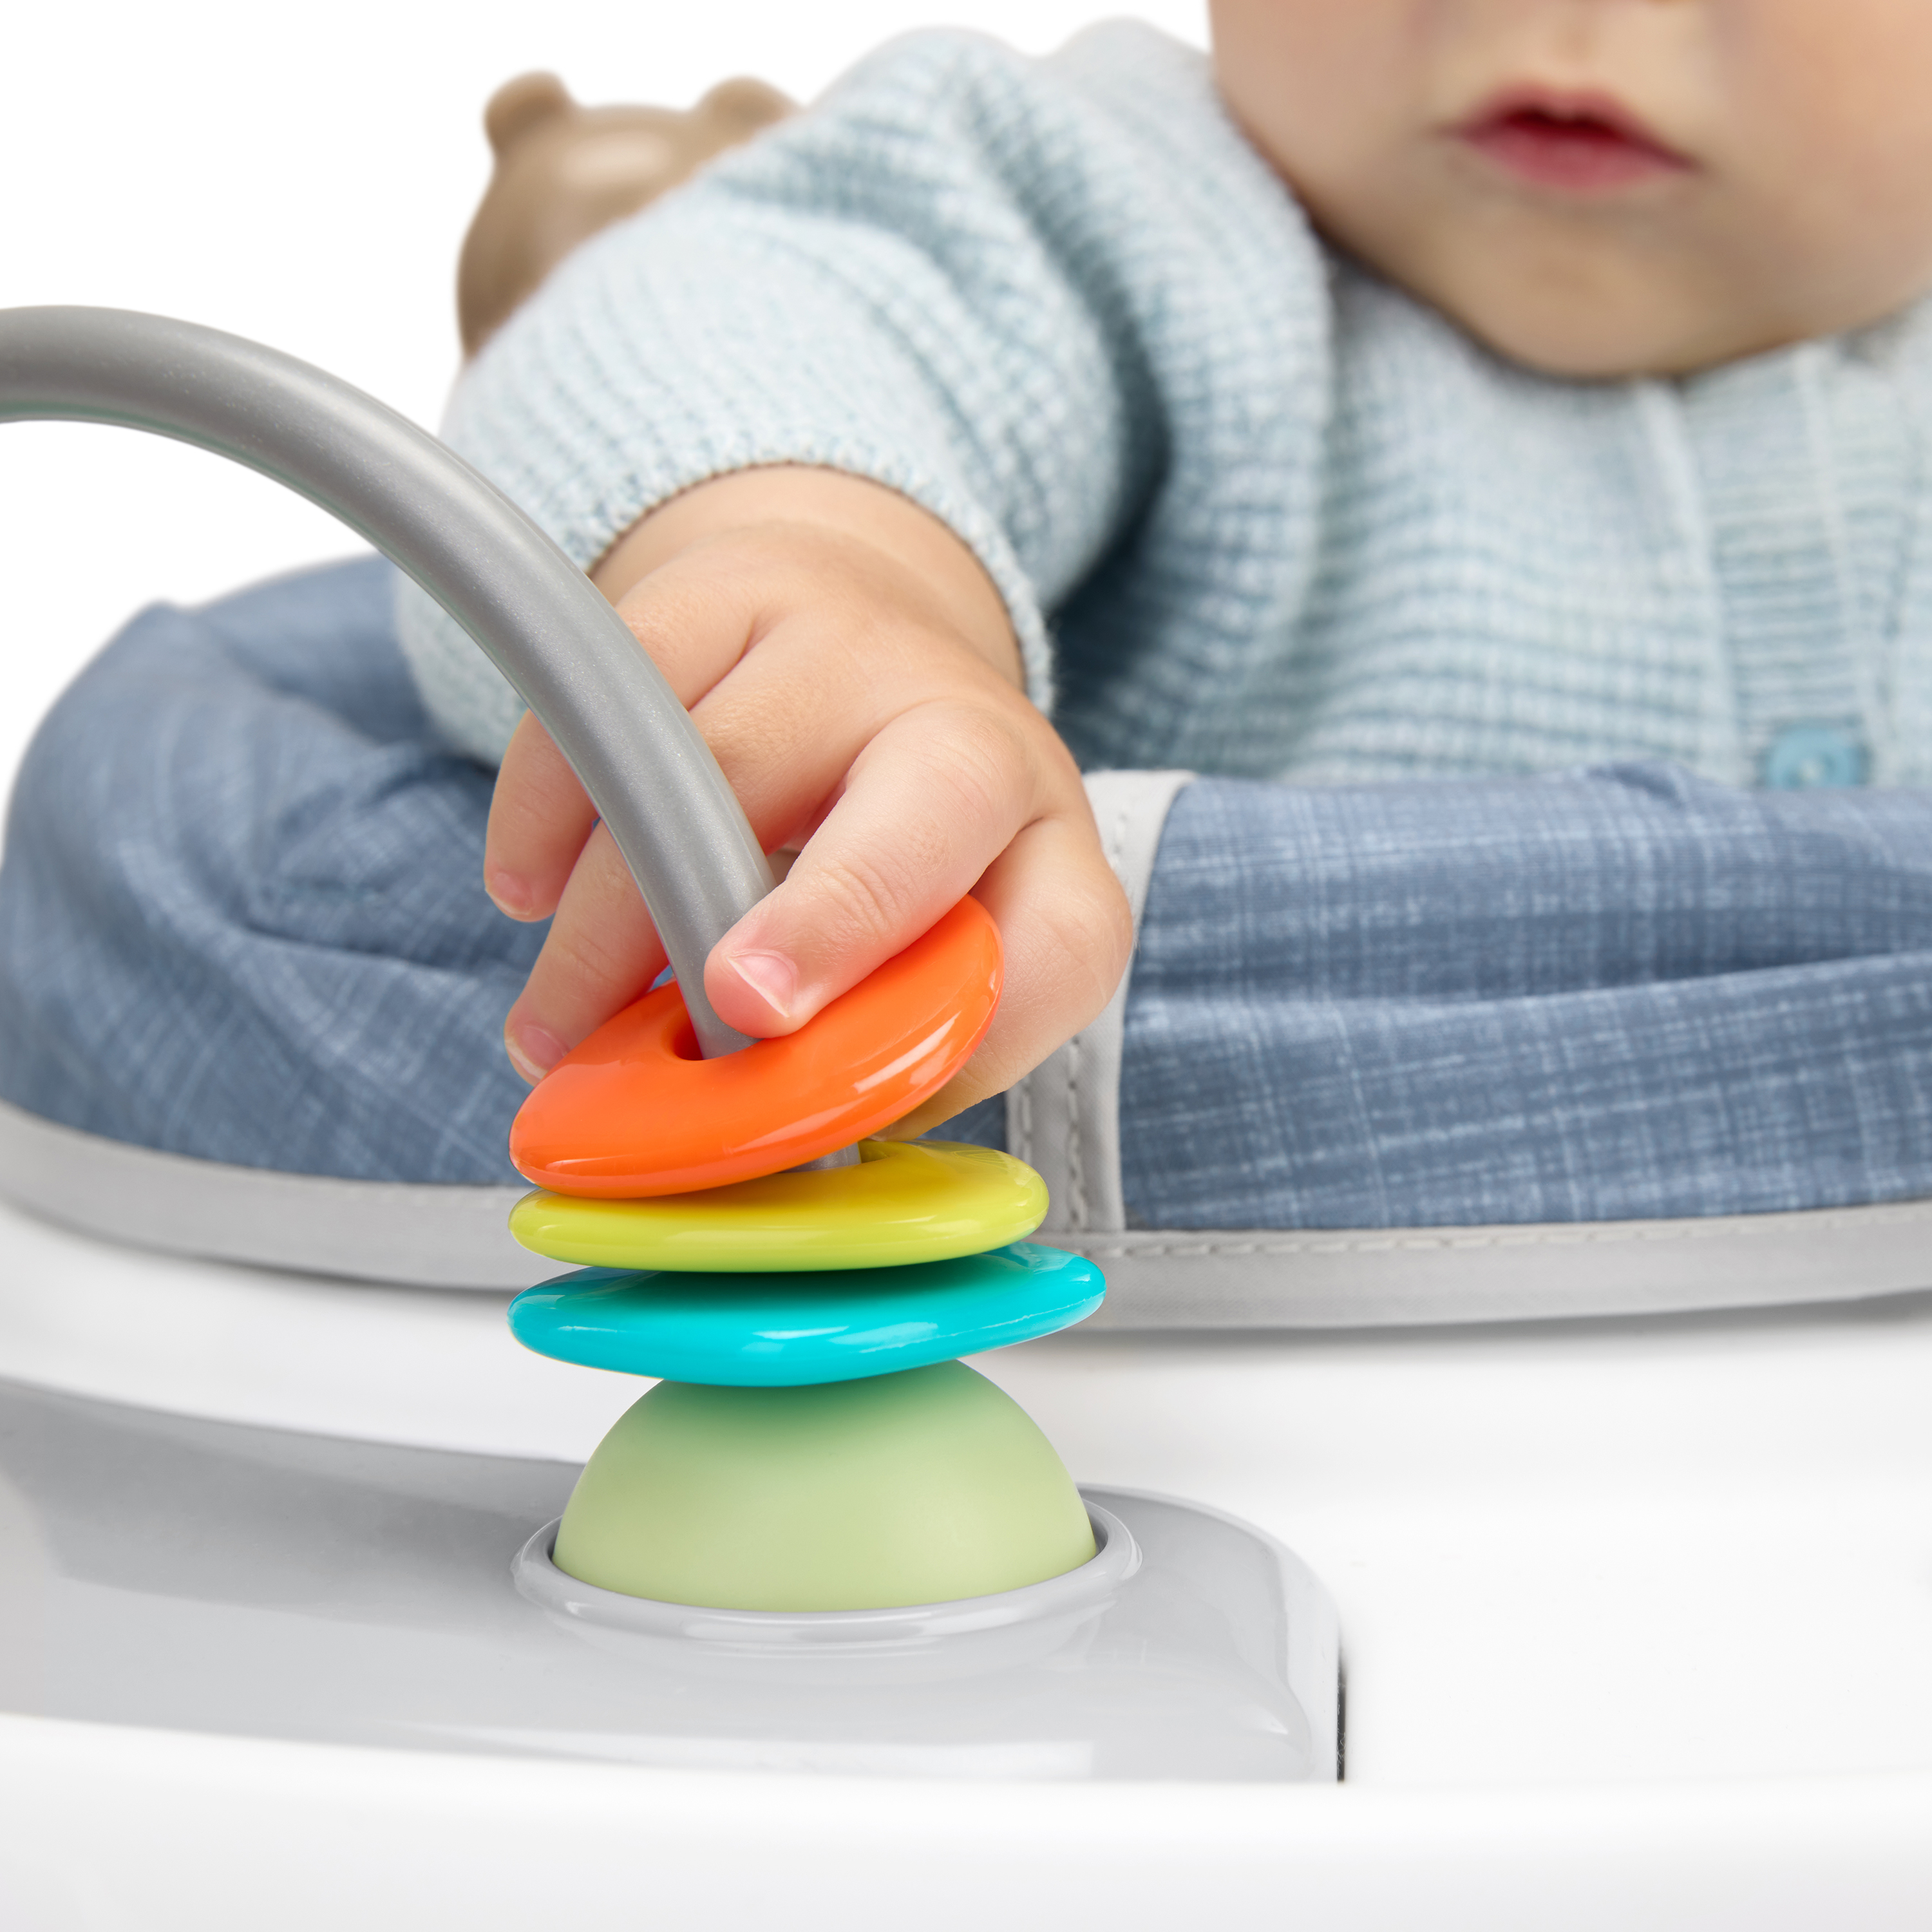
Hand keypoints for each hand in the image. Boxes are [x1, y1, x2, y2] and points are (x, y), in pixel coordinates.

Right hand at [483, 466, 1130, 1136]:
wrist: (860, 643)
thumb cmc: (900, 839)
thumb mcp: (937, 937)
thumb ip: (900, 1042)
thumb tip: (798, 1140)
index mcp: (1045, 847)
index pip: (1062, 942)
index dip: (977, 1029)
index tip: (876, 1110)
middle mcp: (968, 731)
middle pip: (921, 816)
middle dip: (829, 920)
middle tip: (735, 1009)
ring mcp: (846, 646)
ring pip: (717, 769)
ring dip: (616, 921)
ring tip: (554, 1033)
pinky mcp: (724, 591)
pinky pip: (616, 692)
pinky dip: (548, 807)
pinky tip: (526, 892)